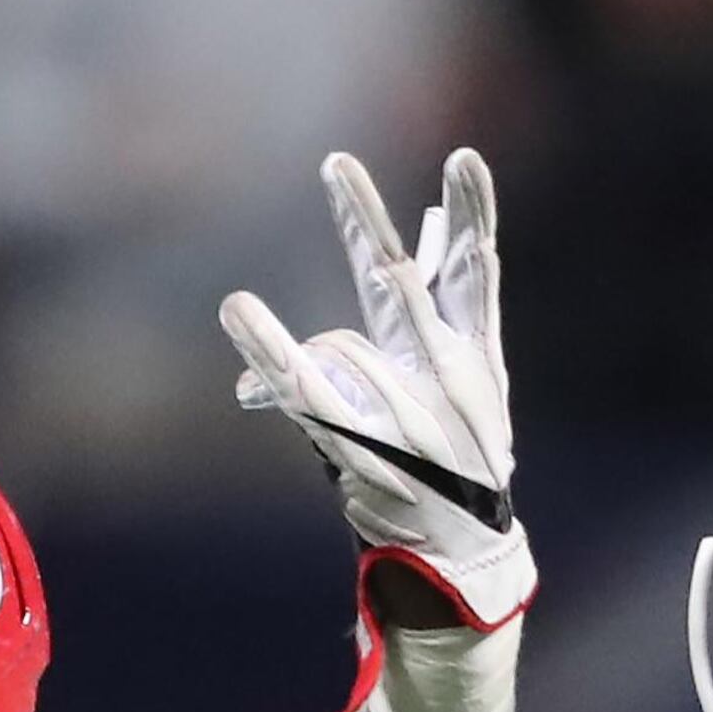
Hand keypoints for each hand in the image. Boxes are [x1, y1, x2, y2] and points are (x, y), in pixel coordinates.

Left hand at [223, 149, 534, 636]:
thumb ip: (433, 309)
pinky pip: (305, 391)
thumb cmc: (448, 460)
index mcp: (472, 352)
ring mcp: (410, 415)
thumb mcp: (455, 381)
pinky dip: (268, 350)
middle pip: (400, 285)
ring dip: (306, 354)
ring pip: (343, 346)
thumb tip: (426, 232)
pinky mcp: (365, 451)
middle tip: (333, 162)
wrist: (459, 552)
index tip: (462, 159)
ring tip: (248, 323)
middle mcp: (448, 377)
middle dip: (362, 222)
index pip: (473, 271)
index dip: (471, 216)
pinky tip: (239, 310)